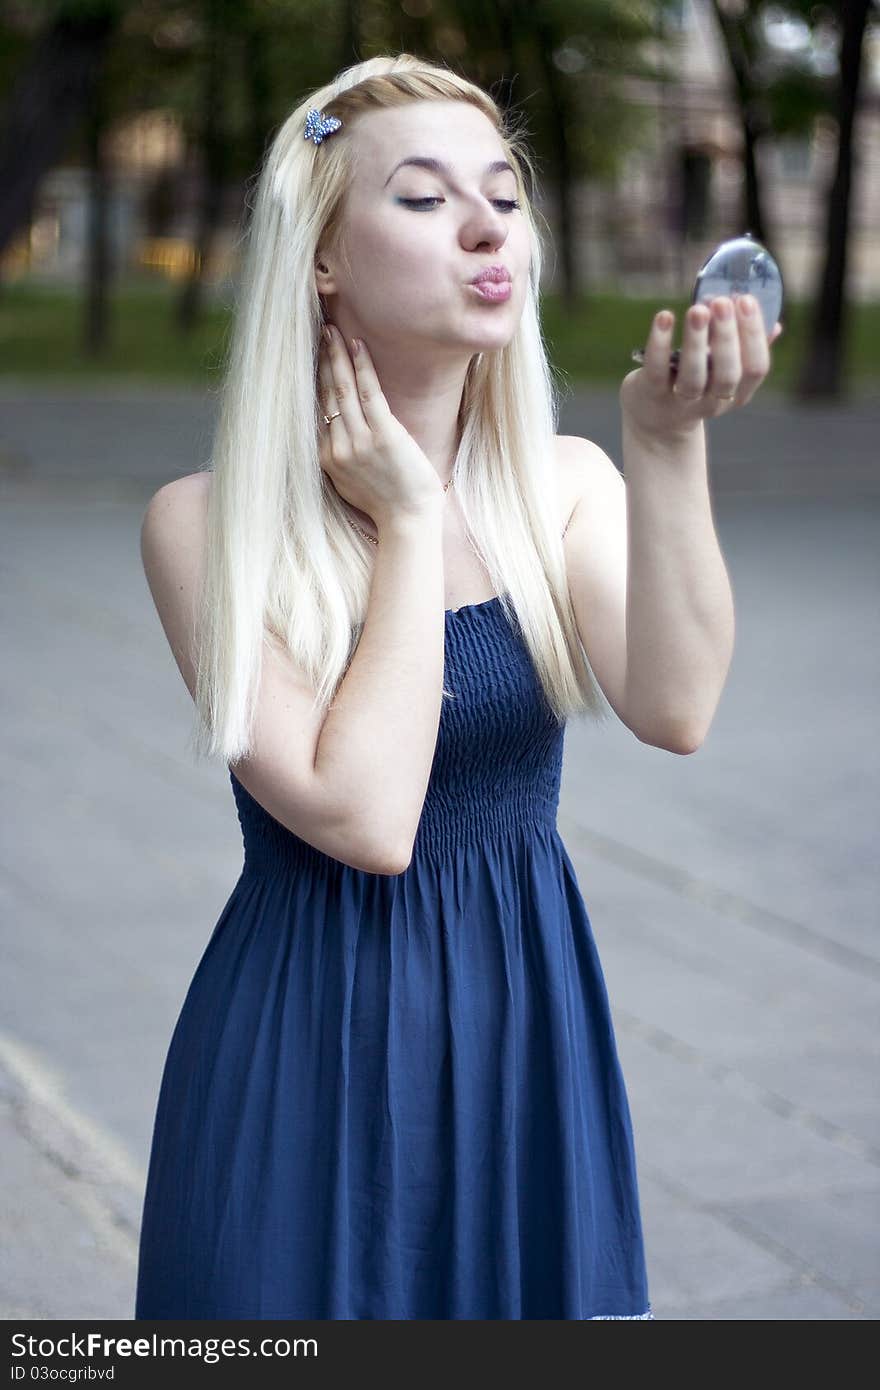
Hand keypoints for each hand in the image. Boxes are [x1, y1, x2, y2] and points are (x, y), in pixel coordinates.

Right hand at [317, 325, 444, 528]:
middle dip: (321, 360)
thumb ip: (340, 458)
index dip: (314, 380)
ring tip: (332, 331)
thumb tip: (335, 435)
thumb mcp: (350, 483)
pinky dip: (362, 367)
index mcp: (326, 458)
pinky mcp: (383, 435)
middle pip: (325, 394)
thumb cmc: (387, 503)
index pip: (317, 411)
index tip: (312, 356)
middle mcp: (337, 447)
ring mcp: (358, 440)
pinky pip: (369, 393)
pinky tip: (357, 346)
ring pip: (342, 389)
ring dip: (336, 356)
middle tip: (318, 332)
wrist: (408, 520)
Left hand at [619, 295, 783, 443]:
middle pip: (727, 374)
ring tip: (697, 309)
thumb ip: (745, 349)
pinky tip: (665, 317)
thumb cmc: (696, 382)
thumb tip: (775, 325)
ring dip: (696, 341)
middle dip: (727, 336)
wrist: (655, 419)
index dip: (754, 336)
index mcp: (737, 394)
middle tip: (722, 302)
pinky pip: (657, 369)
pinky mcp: (651, 394)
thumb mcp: (722, 369)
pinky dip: (660, 343)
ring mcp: (681, 402)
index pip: (756, 369)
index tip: (747, 300)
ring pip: (693, 376)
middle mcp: (712, 403)